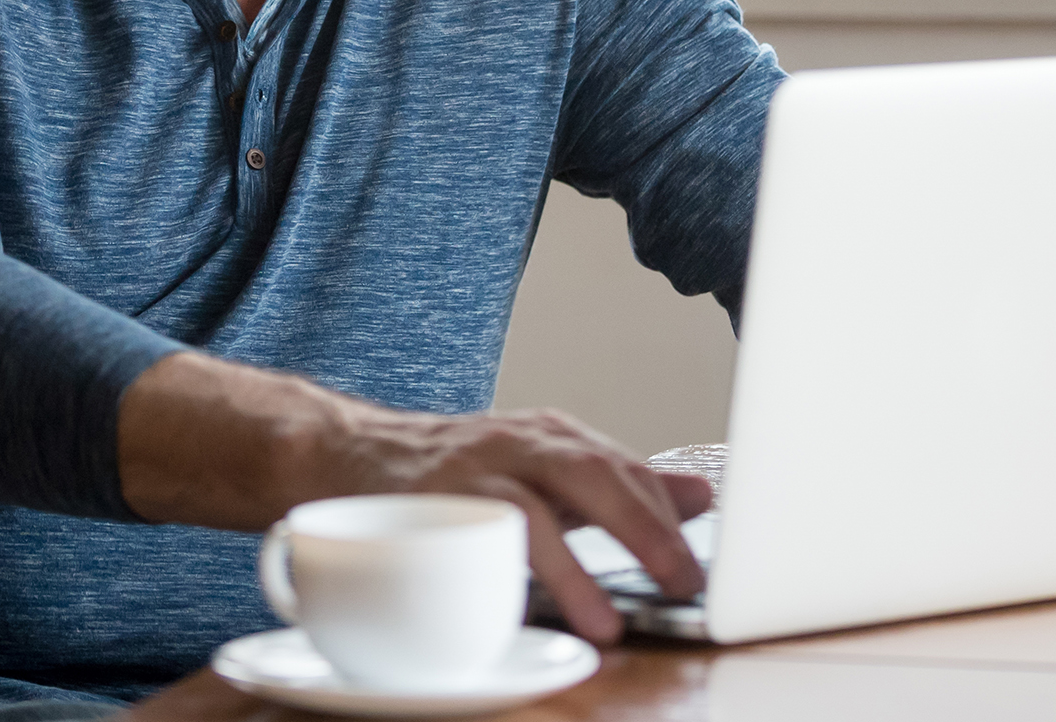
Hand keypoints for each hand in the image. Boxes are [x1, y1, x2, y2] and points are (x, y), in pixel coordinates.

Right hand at [118, 351, 712, 644]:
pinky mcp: (434, 498)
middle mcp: (522, 441)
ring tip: (611, 618)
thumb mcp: (543, 471)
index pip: (629, 468)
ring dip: (583, 565)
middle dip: (648, 530)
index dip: (672, 513)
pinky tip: (542, 607)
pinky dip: (520, 573)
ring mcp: (478, 466)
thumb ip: (619, 486)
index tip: (713, 562)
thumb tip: (702, 497)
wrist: (342, 453)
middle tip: (685, 582)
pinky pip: (484, 535)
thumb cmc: (455, 475)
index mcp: (555, 437)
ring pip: (542, 507)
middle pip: (599, 475)